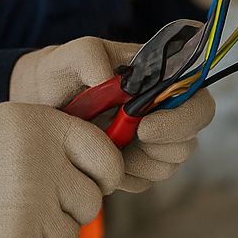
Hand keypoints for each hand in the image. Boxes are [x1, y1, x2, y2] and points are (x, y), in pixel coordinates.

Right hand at [0, 102, 124, 237]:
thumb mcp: (5, 125)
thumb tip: (101, 170)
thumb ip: (54, 139)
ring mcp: (33, 205)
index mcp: (44, 126)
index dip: (105, 174)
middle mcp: (45, 162)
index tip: (94, 182)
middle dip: (69, 208)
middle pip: (91, 202)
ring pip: (70, 234)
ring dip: (45, 232)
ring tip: (8, 215)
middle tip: (33, 202)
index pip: (107, 157)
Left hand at [11, 36, 215, 192]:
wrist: (40, 104)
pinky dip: (124, 174)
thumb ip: (89, 56)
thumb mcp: (68, 56)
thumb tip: (112, 80)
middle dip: (163, 143)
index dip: (184, 116)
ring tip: (107, 143)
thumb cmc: (60, 73)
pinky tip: (102, 157)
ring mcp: (154, 140)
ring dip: (140, 160)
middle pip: (190, 136)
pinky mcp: (139, 165)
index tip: (145, 126)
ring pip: (170, 163)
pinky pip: (145, 181)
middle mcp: (164, 110)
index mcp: (159, 78)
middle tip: (129, 138)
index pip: (197, 97)